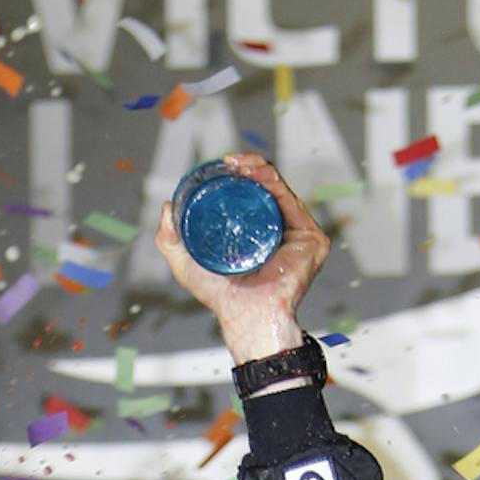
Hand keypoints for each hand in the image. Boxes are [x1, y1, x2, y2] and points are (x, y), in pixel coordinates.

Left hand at [154, 157, 327, 363]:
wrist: (245, 318)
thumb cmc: (221, 300)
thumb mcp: (186, 265)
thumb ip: (170, 240)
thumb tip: (167, 206)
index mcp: (261, 232)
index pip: (254, 193)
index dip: (240, 172)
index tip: (222, 164)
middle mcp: (282, 229)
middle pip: (268, 186)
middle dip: (250, 165)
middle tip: (229, 162)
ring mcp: (299, 233)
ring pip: (280, 188)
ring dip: (259, 168)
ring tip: (239, 165)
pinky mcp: (312, 239)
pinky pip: (292, 202)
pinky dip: (274, 184)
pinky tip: (257, 176)